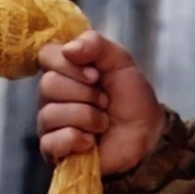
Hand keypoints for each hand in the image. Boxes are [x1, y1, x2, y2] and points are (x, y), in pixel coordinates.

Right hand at [37, 30, 166, 175]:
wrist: (147, 134)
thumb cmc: (132, 99)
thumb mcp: (122, 63)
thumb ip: (96, 45)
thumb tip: (68, 49)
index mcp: (65, 70)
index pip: (46, 55)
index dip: (70, 65)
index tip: (96, 75)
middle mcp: (52, 95)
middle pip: (48, 84)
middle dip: (86, 94)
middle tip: (105, 101)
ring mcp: (50, 123)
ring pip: (51, 113)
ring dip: (88, 117)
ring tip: (103, 123)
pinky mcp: (53, 149)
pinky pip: (52, 141)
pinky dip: (78, 139)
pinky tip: (91, 141)